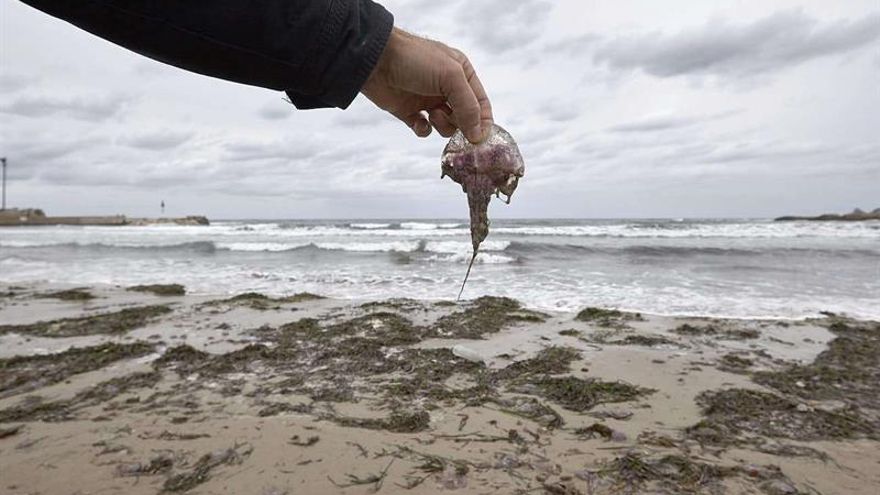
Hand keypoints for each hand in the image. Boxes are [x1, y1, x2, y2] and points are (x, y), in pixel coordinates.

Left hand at [361, 28, 492, 142]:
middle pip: (465, 118)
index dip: (482, 122)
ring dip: (441, 124)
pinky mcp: (410, 112)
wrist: (375, 60)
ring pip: (446, 126)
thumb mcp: (450, 77)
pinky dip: (423, 129)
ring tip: (432, 114)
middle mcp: (447, 88)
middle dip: (460, 125)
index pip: (481, 103)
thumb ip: (468, 106)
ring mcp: (428, 100)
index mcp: (462, 73)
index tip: (479, 139)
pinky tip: (418, 121)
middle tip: (450, 121)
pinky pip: (424, 129)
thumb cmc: (416, 60)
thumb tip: (478, 135)